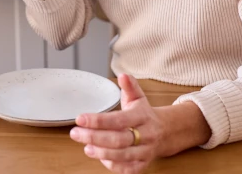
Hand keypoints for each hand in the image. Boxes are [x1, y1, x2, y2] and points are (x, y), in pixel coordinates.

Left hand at [69, 74, 210, 173]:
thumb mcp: (138, 98)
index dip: (98, 120)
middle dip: (94, 137)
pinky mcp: (144, 164)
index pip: (118, 119)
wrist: (166, 132)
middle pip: (118, 139)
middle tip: (75, 133)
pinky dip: (113, 165)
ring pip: (122, 155)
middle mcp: (146, 135)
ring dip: (101, 152)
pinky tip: (100, 157)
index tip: (80, 118)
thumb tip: (123, 76)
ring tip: (86, 147)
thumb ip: (130, 87)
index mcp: (142, 117)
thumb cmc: (145, 114)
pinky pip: (128, 169)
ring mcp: (146, 151)